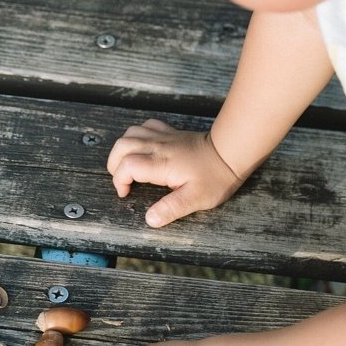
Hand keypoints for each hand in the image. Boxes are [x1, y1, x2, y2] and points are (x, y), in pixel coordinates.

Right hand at [106, 120, 243, 226]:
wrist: (232, 151)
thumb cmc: (215, 177)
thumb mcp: (196, 199)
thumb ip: (171, 209)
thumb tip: (150, 219)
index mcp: (160, 164)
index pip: (126, 166)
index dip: (119, 181)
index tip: (126, 194)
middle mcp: (157, 146)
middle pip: (121, 147)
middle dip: (114, 165)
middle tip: (123, 182)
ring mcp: (163, 137)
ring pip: (129, 134)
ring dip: (122, 150)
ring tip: (128, 166)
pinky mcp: (170, 133)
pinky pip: (145, 127)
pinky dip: (136, 136)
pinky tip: (143, 148)